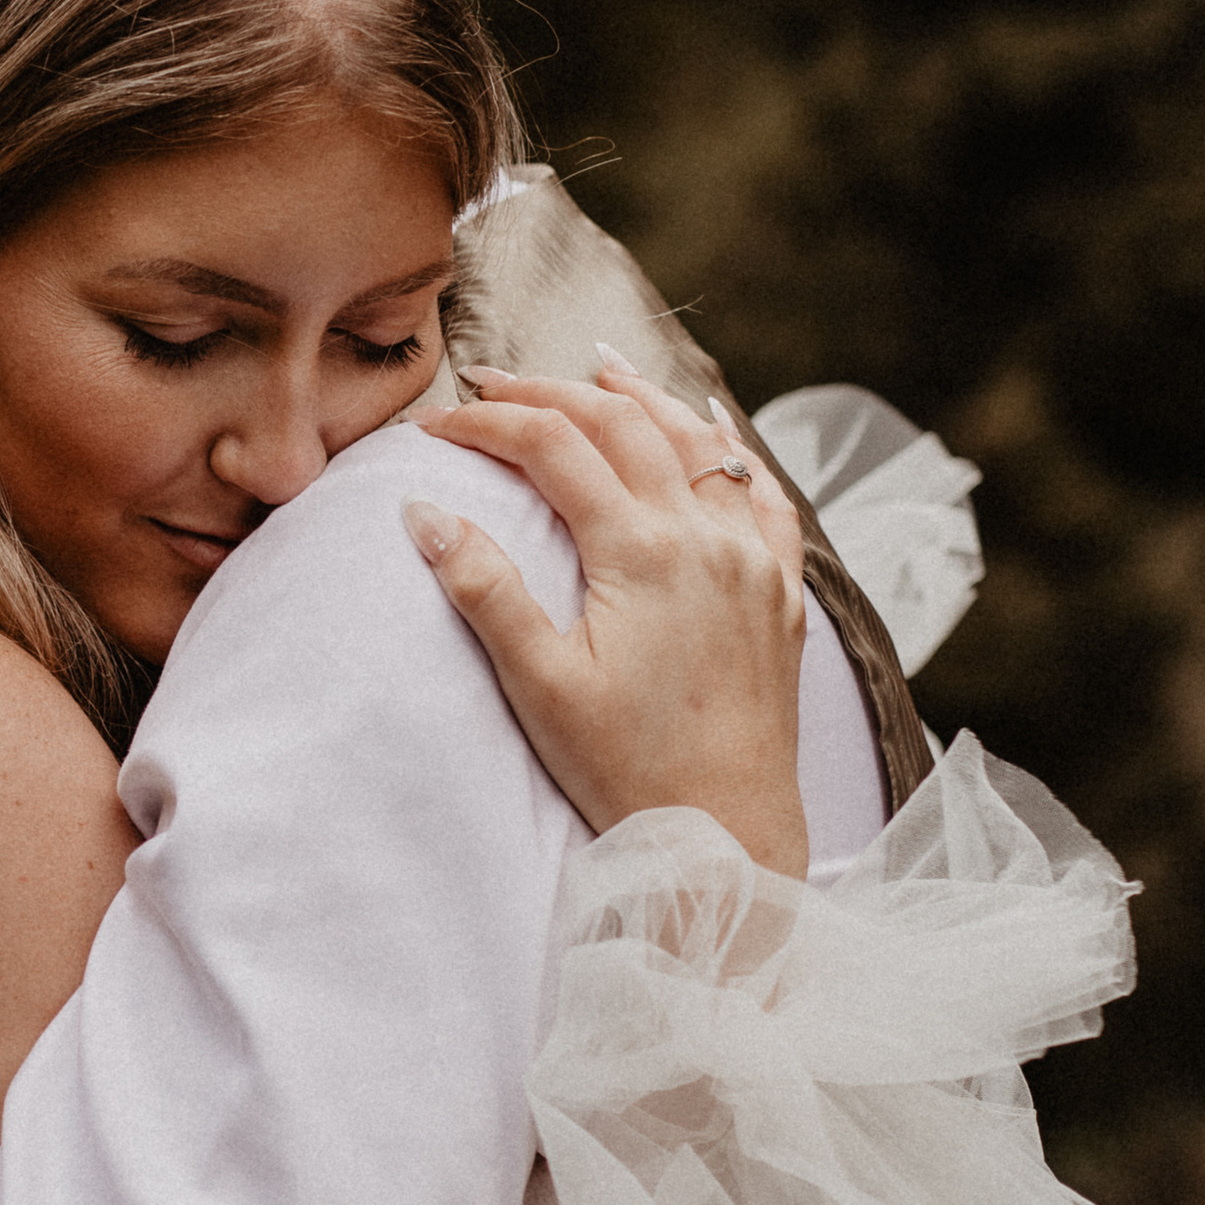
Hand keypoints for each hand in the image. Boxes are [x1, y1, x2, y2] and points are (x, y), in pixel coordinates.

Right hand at [404, 354, 809, 873]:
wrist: (731, 836)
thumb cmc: (630, 771)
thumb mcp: (539, 684)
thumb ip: (484, 589)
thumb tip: (423, 512)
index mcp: (641, 553)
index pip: (553, 449)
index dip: (488, 423)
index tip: (437, 427)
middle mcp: (705, 539)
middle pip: (623, 426)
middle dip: (552, 394)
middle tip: (494, 382)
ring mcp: (753, 562)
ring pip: (700, 446)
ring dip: (643, 400)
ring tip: (599, 368)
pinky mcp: (781, 595)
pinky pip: (767, 499)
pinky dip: (734, 452)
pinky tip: (717, 432)